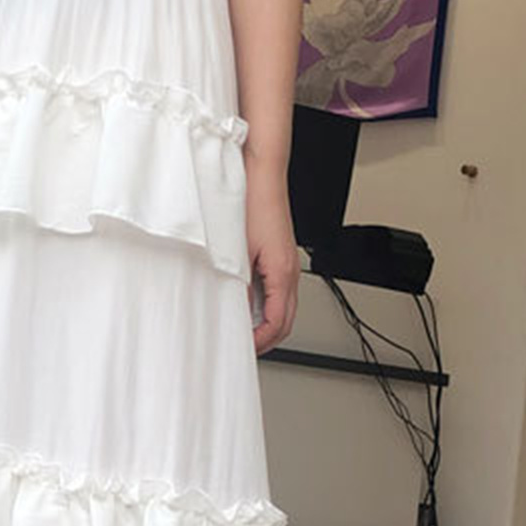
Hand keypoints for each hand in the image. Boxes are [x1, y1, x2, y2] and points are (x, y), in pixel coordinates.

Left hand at [247, 183, 299, 354]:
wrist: (263, 178)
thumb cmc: (253, 206)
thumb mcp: (237, 253)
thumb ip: (239, 286)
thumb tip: (235, 311)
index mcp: (283, 274)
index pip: (277, 323)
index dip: (260, 342)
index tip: (243, 348)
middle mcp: (291, 271)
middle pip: (286, 321)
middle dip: (267, 340)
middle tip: (246, 348)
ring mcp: (290, 264)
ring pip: (285, 308)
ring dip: (268, 324)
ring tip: (246, 331)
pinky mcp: (283, 257)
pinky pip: (281, 292)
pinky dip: (268, 307)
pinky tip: (250, 306)